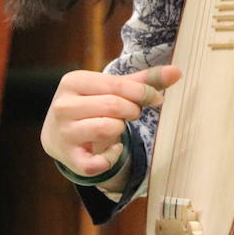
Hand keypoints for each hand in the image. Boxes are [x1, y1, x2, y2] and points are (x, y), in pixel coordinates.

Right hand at [40, 65, 180, 177]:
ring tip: (116, 126)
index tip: (156, 98)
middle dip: (131, 110)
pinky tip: (112, 150)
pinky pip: (98, 162)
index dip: (143, 92)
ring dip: (120, 129)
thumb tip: (177, 72)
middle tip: (132, 113)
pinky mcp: (68, 158)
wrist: (57, 134)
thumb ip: (142, 80)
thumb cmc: (90, 105)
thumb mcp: (109, 88)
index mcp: (73, 81)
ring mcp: (64, 133)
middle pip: (113, 106)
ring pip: (107, 129)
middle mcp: (63, 106)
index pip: (117, 85)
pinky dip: (112, 158)